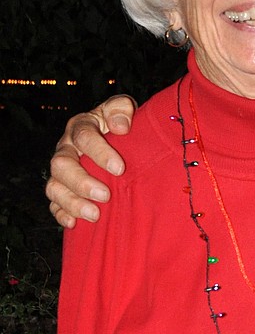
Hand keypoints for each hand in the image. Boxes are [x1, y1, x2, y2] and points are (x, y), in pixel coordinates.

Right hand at [45, 96, 135, 227]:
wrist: (113, 138)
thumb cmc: (118, 123)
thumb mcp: (121, 109)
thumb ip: (121, 109)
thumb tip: (121, 126)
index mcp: (80, 127)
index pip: (84, 136)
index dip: (99, 152)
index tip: (119, 168)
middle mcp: (66, 148)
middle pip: (62, 165)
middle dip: (82, 182)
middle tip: (105, 196)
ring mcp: (61, 171)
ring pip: (54, 187)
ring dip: (72, 202)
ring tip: (95, 215)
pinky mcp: (62, 188)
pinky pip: (53, 203)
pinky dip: (61, 214)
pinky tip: (74, 224)